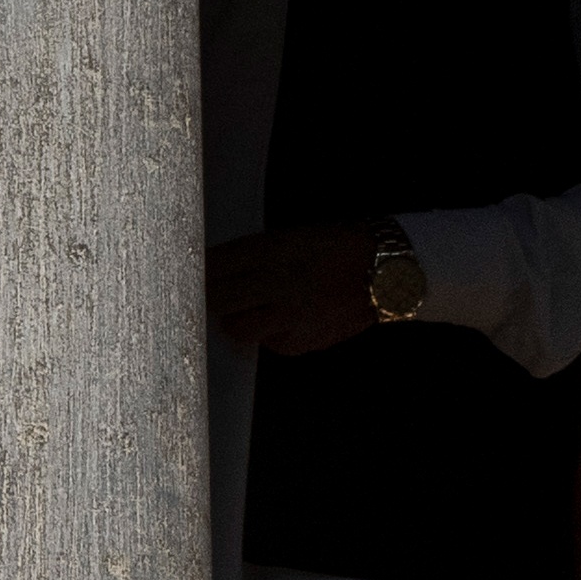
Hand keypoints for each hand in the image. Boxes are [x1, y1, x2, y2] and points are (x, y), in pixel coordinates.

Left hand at [209, 220, 392, 357]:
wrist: (389, 270)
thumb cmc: (340, 245)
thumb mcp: (295, 236)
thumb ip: (257, 254)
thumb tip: (219, 268)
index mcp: (273, 250)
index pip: (217, 264)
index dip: (200, 270)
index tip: (190, 272)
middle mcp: (277, 283)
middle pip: (219, 298)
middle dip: (211, 297)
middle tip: (211, 295)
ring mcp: (290, 315)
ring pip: (237, 327)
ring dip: (236, 319)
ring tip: (247, 310)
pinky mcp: (303, 340)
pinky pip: (270, 343)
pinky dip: (270, 334)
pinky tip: (283, 320)